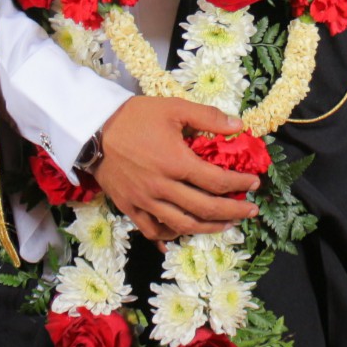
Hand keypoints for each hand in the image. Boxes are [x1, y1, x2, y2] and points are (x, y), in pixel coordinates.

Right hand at [95, 96, 259, 241]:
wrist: (92, 129)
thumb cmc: (135, 117)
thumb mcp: (174, 108)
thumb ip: (208, 117)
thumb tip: (239, 125)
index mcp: (176, 163)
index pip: (217, 182)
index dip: (240, 185)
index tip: (254, 183)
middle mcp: (162, 187)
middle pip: (205, 208)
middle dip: (233, 211)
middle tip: (250, 210)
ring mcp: (144, 201)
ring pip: (181, 225)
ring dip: (208, 228)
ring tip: (225, 225)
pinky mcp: (128, 207)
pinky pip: (150, 230)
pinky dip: (167, 237)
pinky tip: (179, 238)